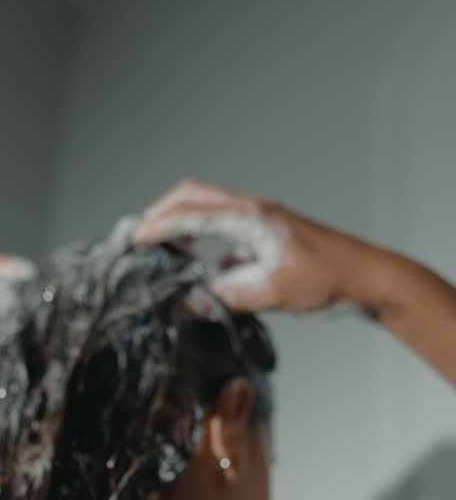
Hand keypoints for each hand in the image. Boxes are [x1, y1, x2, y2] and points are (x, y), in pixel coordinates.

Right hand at [133, 178, 370, 314]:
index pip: (193, 212)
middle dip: (163, 212)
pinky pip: (226, 232)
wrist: (367, 277)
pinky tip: (203, 272)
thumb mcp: (272, 293)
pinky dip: (206, 243)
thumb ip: (227, 296)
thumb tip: (188, 303)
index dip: (158, 224)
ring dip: (183, 224)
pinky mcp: (267, 235)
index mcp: (251, 217)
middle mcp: (253, 210)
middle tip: (140, 237)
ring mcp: (261, 220)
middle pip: (195, 195)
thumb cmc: (328, 279)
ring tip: (163, 253)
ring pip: (209, 209)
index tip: (134, 239)